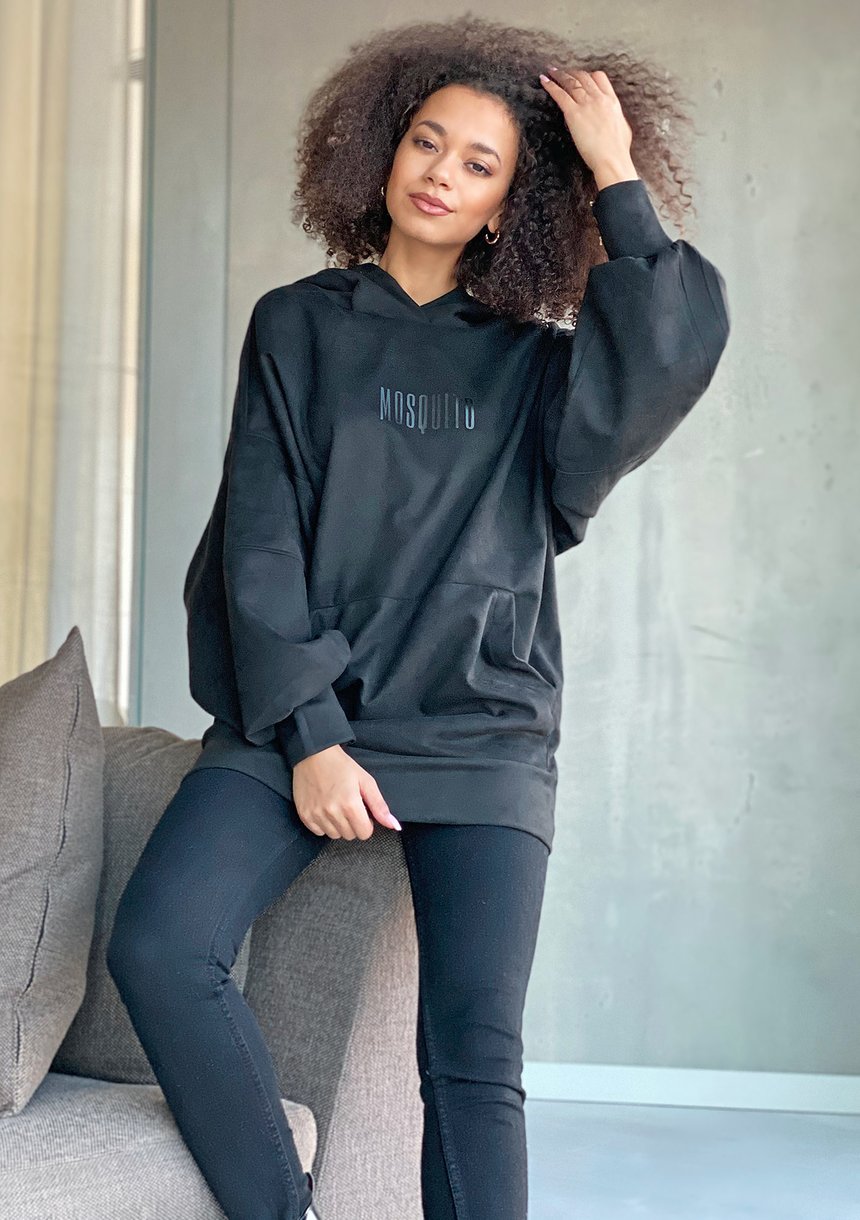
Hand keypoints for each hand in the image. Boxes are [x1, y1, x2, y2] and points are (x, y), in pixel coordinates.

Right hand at [292, 744, 400, 839]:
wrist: (313, 754)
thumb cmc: (341, 766)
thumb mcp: (366, 781)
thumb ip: (380, 806)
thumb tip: (395, 826)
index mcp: (350, 804)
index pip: (364, 833)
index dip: (366, 823)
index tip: (361, 811)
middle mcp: (332, 812)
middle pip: (350, 835)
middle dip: (353, 824)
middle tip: (348, 806)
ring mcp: (316, 815)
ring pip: (334, 835)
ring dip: (338, 825)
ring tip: (336, 806)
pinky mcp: (304, 815)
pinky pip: (318, 832)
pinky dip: (323, 824)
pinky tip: (324, 809)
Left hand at [539, 66, 635, 185]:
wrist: (612, 159)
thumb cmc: (618, 150)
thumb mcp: (622, 128)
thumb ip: (615, 118)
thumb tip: (612, 118)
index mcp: (612, 101)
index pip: (599, 78)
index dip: (588, 75)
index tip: (581, 75)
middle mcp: (599, 98)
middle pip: (583, 77)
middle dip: (572, 72)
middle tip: (563, 72)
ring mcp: (586, 104)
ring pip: (570, 82)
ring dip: (559, 75)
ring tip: (551, 71)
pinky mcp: (574, 113)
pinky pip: (560, 94)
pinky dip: (550, 85)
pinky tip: (543, 80)